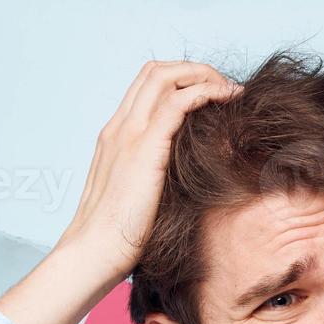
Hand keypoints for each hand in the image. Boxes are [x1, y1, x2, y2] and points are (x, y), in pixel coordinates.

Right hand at [57, 59, 241, 281]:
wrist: (93, 253)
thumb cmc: (116, 239)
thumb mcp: (137, 200)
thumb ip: (153, 181)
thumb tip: (184, 185)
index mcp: (115, 138)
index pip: (145, 88)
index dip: (180, 81)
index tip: (211, 96)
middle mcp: (119, 128)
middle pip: (155, 72)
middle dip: (194, 70)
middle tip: (225, 88)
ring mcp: (129, 134)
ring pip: (165, 77)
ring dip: (203, 75)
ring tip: (230, 91)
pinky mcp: (144, 148)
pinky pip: (178, 102)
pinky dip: (205, 92)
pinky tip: (227, 99)